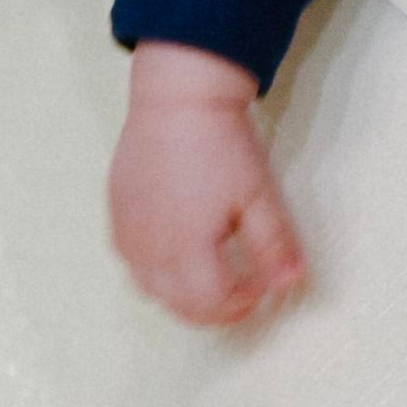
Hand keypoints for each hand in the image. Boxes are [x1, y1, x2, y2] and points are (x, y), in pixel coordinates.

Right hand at [109, 39, 307, 326]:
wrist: (179, 98)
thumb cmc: (221, 143)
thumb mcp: (259, 196)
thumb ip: (274, 245)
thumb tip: (290, 282)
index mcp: (187, 248)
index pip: (212, 303)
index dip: (241, 304)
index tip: (261, 287)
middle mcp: (150, 248)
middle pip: (179, 306)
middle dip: (214, 309)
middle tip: (241, 292)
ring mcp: (128, 231)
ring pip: (150, 289)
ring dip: (182, 296)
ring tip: (210, 278)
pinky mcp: (116, 213)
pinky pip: (130, 261)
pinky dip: (155, 271)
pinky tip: (178, 252)